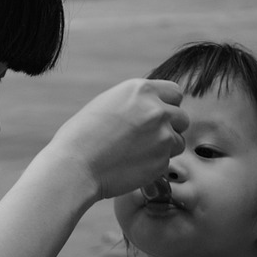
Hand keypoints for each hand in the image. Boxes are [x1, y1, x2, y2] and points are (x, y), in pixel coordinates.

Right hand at [47, 78, 187, 199]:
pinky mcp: (162, 161)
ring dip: (164, 148)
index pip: (175, 92)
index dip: (167, 105)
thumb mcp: (108, 103)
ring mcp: (162, 136)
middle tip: (149, 139)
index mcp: (141, 90)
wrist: (75, 165)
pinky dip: (154, 166)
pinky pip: (167, 162)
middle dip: (170, 128)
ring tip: (137, 153)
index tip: (158, 116)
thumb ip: (136, 102)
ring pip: (178, 142)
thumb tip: (155, 106)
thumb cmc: (82, 136)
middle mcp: (157, 110)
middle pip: (182, 117)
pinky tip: (132, 165)